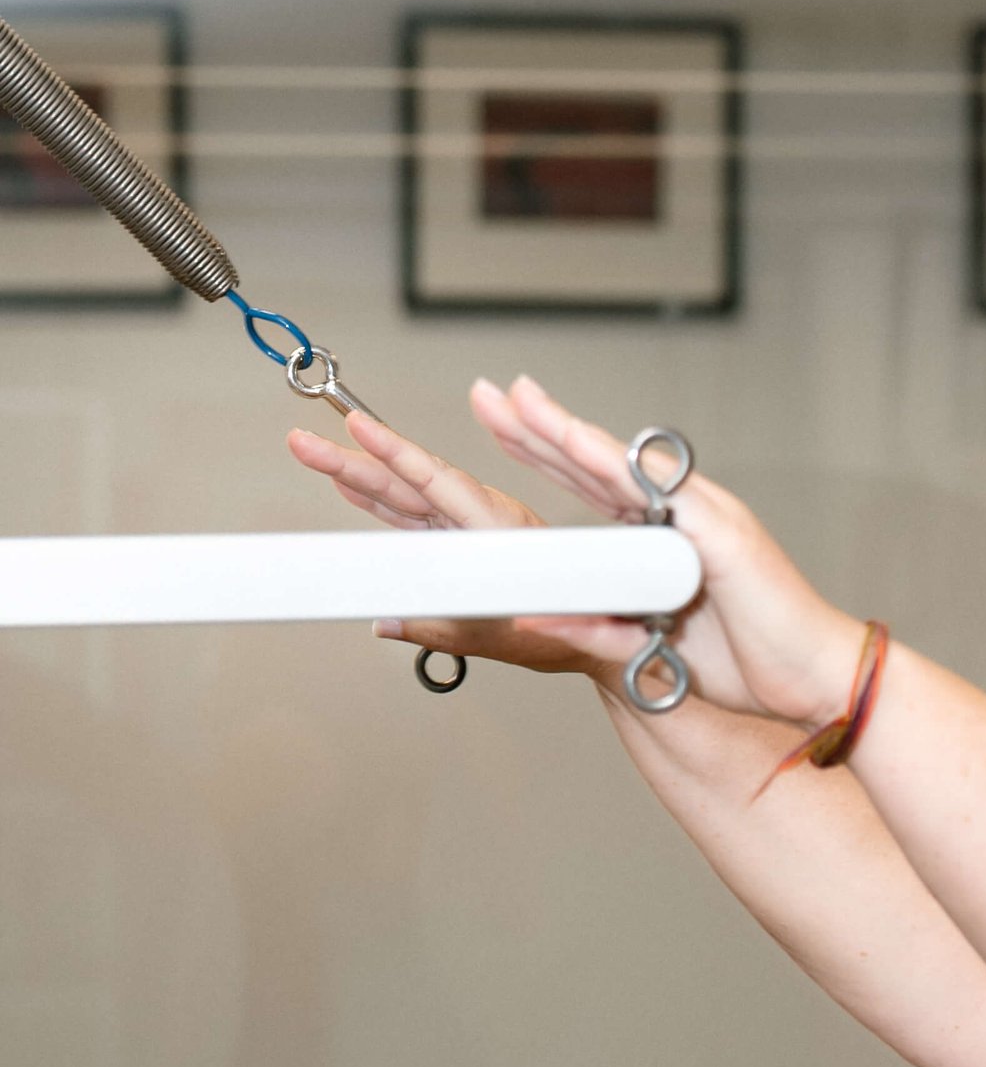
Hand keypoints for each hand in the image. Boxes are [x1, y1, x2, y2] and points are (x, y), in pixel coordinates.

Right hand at [287, 400, 597, 680]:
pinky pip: (417, 516)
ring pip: (408, 496)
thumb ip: (439, 627)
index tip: (359, 427)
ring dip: (361, 477)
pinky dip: (383, 502)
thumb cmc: (566, 632)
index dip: (396, 454)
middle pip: (409, 483)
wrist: (600, 634)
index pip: (437, 482)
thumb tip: (385, 622)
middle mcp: (482, 520)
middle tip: (304, 442)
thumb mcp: (498, 639)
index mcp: (497, 530)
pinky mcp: (466, 542)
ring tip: (315, 456)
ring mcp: (472, 528)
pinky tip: (352, 491)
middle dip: (354, 460)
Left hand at [458, 376, 857, 726]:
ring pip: (622, 463)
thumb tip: (534, 616)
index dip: (547, 454)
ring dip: (567, 431)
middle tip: (486, 394)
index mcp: (665, 540)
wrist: (817, 681)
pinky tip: (574, 438)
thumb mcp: (653, 650)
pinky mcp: (721, 533)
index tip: (501, 425)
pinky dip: (613, 462)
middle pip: (596, 463)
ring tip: (517, 402)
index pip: (594, 485)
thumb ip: (600, 629)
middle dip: (537, 428)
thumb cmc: (753, 665)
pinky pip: (660, 490)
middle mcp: (682, 517)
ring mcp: (703, 518)